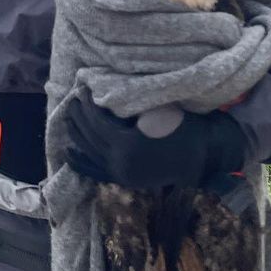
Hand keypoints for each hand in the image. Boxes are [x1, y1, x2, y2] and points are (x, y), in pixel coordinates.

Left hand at [64, 91, 247, 189]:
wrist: (201, 154)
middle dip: (78, 118)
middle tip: (72, 100)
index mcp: (127, 145)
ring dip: (77, 135)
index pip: (96, 123)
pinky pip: (96, 172)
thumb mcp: (154, 112)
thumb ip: (127, 108)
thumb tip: (102, 96)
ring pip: (90, 154)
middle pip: (89, 138)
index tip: (82, 90)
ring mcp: (122, 175)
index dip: (87, 105)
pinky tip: (69, 153)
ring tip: (70, 118)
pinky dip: (80, 163)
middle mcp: (120, 164)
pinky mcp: (125, 180)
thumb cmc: (181, 127)